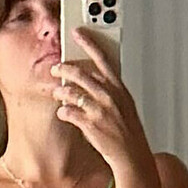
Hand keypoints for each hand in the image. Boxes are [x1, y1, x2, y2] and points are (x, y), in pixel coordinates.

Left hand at [50, 30, 148, 167]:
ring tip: (56, 92)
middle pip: (80, 73)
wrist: (132, 155)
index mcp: (119, 88)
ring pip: (70, 92)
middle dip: (64, 69)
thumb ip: (110, 88)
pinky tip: (63, 112)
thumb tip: (92, 76)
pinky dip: (63, 111)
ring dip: (60, 91)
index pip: (103, 58)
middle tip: (56, 69)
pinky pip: (68, 112)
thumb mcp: (125, 104)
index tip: (77, 33)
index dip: (88, 43)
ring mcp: (99, 110)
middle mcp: (109, 96)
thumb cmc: (128, 131)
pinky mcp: (90, 125)